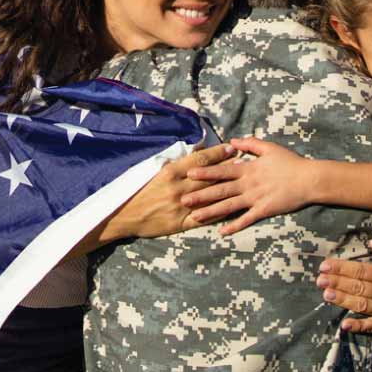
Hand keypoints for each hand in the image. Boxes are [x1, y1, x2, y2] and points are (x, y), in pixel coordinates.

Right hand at [82, 143, 238, 252]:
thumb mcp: (155, 172)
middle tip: (246, 162)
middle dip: (228, 168)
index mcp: (170, 172)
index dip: (217, 153)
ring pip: (209, 196)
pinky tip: (232, 209)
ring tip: (244, 182)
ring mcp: (180, 206)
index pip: (199, 160)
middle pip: (209, 176)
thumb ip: (176, 164)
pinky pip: (204, 217)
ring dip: (227, 188)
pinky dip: (218, 213)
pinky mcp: (180, 223)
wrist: (126, 215)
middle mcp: (178, 188)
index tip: (230, 148)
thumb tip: (195, 153)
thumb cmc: (140, 192)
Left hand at [180, 137, 320, 235]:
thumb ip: (250, 144)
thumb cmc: (290, 163)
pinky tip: (222, 232)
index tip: (188, 174)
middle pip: (220, 190)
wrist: (309, 179)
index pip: (222, 170)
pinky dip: (234, 226)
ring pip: (229, 206)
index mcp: (248, 169)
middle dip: (200, 195)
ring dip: (211, 212)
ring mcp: (255, 198)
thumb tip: (232, 141)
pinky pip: (246, 219)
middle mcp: (248, 184)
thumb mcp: (270, 148)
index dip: (205, 172)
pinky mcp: (264, 210)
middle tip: (182, 200)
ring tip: (194, 218)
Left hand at [320, 231, 371, 332]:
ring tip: (326, 295)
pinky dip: (359, 327)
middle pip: (359, 288)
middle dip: (337, 283)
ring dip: (342, 300)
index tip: (325, 265)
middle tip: (320, 280)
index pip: (362, 271)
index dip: (342, 268)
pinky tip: (344, 325)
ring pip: (362, 305)